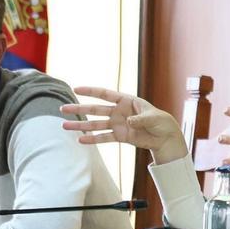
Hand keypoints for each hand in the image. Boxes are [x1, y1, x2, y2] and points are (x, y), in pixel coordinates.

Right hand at [61, 87, 187, 163]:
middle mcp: (119, 111)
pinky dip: (93, 139)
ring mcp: (118, 124)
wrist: (166, 138)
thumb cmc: (162, 122)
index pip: (105, 94)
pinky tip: (80, 140)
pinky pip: (104, 138)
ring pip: (96, 124)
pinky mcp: (120, 136)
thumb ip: (140, 119)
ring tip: (65, 127)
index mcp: (127, 101)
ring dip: (81, 126)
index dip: (90, 91)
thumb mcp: (154, 118)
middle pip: (95, 109)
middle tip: (63, 109)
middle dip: (79, 109)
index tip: (75, 88)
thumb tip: (127, 121)